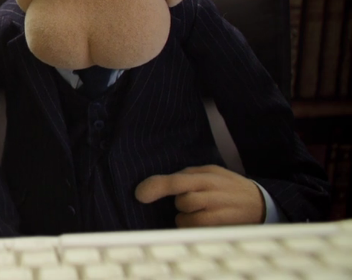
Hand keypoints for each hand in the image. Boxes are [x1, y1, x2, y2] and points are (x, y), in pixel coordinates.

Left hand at [135, 165, 264, 227]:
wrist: (262, 203)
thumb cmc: (229, 187)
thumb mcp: (212, 172)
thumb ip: (188, 175)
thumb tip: (160, 183)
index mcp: (207, 175)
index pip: (177, 180)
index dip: (155, 187)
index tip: (139, 195)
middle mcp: (213, 191)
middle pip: (182, 201)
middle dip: (179, 203)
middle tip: (188, 202)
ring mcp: (219, 210)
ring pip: (187, 217)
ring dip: (186, 217)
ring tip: (200, 212)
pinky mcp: (223, 226)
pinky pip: (197, 229)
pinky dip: (194, 226)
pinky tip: (205, 221)